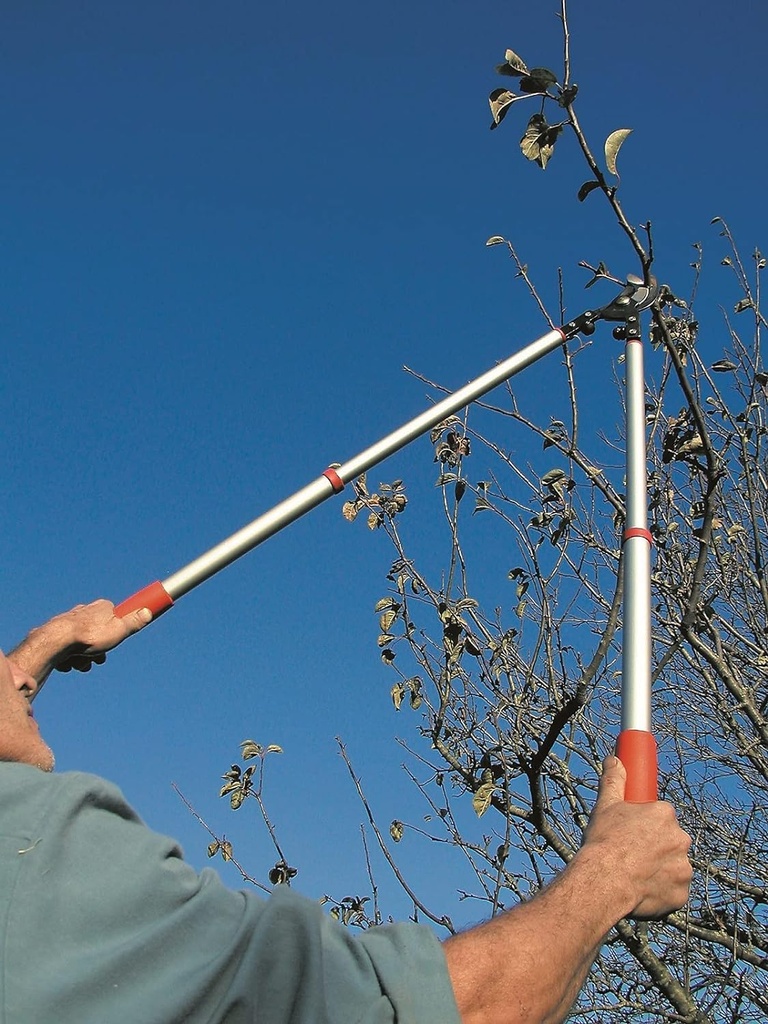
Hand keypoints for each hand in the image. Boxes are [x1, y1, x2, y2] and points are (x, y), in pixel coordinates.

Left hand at [9, 600, 151, 684]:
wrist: (55, 642)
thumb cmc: (88, 636)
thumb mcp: (118, 630)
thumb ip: (134, 622)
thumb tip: (148, 611)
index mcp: (102, 607)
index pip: (116, 619)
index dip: (117, 634)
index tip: (114, 641)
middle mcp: (85, 610)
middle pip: (100, 634)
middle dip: (99, 651)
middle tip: (97, 658)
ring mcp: (70, 621)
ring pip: (84, 644)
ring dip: (85, 658)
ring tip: (80, 661)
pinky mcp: (57, 633)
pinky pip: (69, 648)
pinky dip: (70, 656)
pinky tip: (68, 660)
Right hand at [582, 756, 691, 918]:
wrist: (604, 882)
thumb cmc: (604, 842)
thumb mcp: (606, 806)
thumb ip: (614, 780)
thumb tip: (615, 759)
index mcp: (664, 814)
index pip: (661, 815)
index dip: (647, 823)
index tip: (636, 830)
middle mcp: (680, 838)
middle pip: (670, 840)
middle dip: (656, 845)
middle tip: (632, 853)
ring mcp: (683, 868)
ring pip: (673, 865)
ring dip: (660, 868)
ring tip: (635, 874)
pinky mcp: (682, 894)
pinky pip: (674, 890)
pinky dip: (662, 890)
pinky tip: (643, 889)